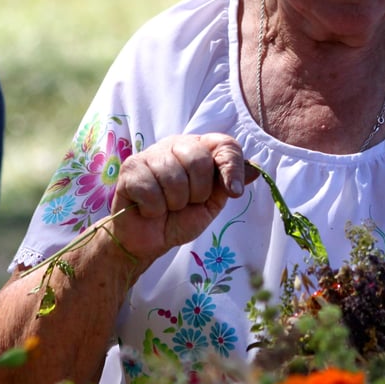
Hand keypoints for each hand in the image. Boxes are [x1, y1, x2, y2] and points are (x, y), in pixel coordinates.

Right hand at [107, 133, 257, 264]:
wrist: (148, 240)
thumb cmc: (180, 217)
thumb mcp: (211, 203)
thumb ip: (228, 184)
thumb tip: (254, 170)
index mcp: (198, 148)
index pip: (224, 144)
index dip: (232, 167)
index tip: (233, 192)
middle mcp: (174, 145)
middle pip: (199, 159)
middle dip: (198, 192)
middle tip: (187, 202)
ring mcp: (149, 155)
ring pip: (174, 178)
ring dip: (174, 203)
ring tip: (166, 206)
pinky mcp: (130, 170)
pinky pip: (151, 191)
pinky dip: (154, 208)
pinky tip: (149, 208)